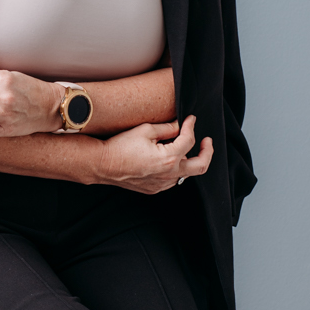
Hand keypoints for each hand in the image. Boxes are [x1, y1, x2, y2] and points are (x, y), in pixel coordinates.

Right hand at [93, 116, 212, 193]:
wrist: (103, 164)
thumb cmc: (120, 147)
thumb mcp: (146, 130)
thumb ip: (168, 128)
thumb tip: (180, 125)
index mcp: (169, 158)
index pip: (189, 140)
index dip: (190, 126)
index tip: (190, 120)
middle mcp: (169, 174)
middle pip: (201, 165)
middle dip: (207, 152)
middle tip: (207, 142)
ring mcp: (162, 184)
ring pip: (186, 174)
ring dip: (188, 160)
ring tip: (182, 148)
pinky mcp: (154, 189)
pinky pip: (172, 180)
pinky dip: (175, 169)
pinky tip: (169, 160)